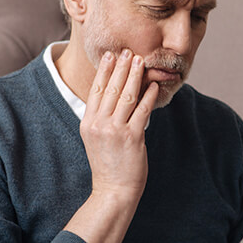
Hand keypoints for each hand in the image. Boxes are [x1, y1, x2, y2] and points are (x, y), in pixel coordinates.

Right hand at [64, 49, 158, 242]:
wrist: (113, 190)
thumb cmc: (108, 165)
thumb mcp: (97, 139)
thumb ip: (102, 119)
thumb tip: (115, 97)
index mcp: (88, 123)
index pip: (97, 90)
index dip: (104, 71)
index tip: (111, 55)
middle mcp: (99, 124)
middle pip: (111, 88)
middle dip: (121, 67)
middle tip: (128, 51)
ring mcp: (115, 131)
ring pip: (126, 96)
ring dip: (135, 76)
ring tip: (141, 61)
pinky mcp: (132, 138)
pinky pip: (142, 111)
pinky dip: (148, 96)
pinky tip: (153, 86)